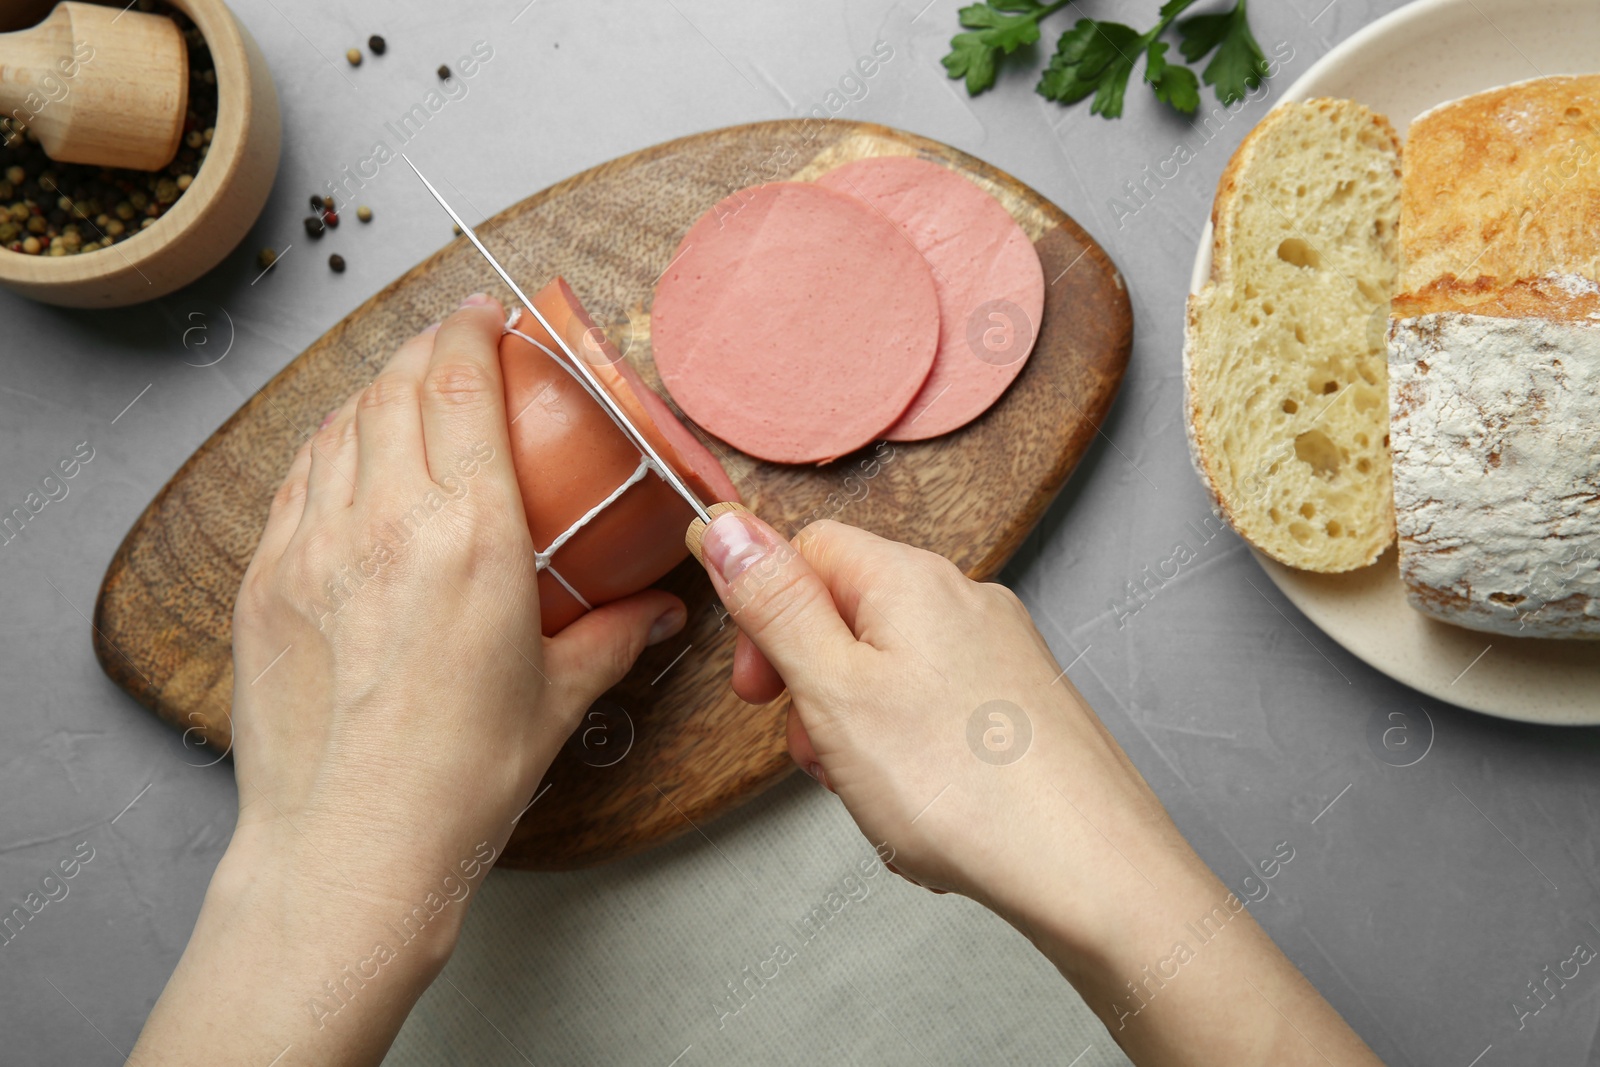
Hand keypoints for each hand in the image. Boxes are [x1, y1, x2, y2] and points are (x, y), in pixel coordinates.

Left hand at [132, 295, 687, 1065]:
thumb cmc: (460, 780)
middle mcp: (386, 522)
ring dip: (374, 392)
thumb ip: (612, 638)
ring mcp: (313, 546)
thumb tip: (660, 613)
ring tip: (403, 395)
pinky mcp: (265, 580)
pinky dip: (327, 450)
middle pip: (395, 388)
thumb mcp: (557, 699)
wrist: (349, 847)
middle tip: (454, 346)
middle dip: (426, 349)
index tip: (486, 312)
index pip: (461, 387)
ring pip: (338, 425)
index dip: (473, 330)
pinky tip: (348, 463)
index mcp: (472, 538)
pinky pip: (296, 481)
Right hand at [694, 512, 1382, 1065]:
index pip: (809, 548)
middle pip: (849, 614)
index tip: (758, 686)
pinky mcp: (1022, 707)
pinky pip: (934, 713)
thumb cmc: (964, 787)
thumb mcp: (834, 690)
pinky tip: (919, 808)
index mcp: (912, 579)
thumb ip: (774, 604)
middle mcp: (964, 600)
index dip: (765, 613)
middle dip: (813, 686)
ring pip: (890, 672)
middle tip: (814, 750)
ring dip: (856, 730)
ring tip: (872, 792)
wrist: (1092, 871)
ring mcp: (1001, 654)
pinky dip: (908, 755)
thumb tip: (722, 524)